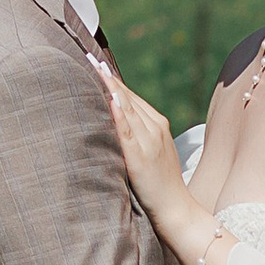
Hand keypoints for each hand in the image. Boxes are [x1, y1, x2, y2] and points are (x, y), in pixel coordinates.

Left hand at [106, 77, 188, 231]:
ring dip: (110, 88)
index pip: (131, 96)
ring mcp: (149, 141)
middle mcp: (154, 127)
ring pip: (127, 108)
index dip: (113, 79)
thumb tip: (113, 118)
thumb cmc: (159, 181)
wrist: (175, 207)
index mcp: (157, 124)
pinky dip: (119, 114)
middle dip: (108, 77)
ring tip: (95, 70)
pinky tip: (110, 99)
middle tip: (89, 58)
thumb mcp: (151, 150)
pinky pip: (128, 131)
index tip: (97, 63)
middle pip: (127, 97)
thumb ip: (135, 133)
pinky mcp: (141, 156)